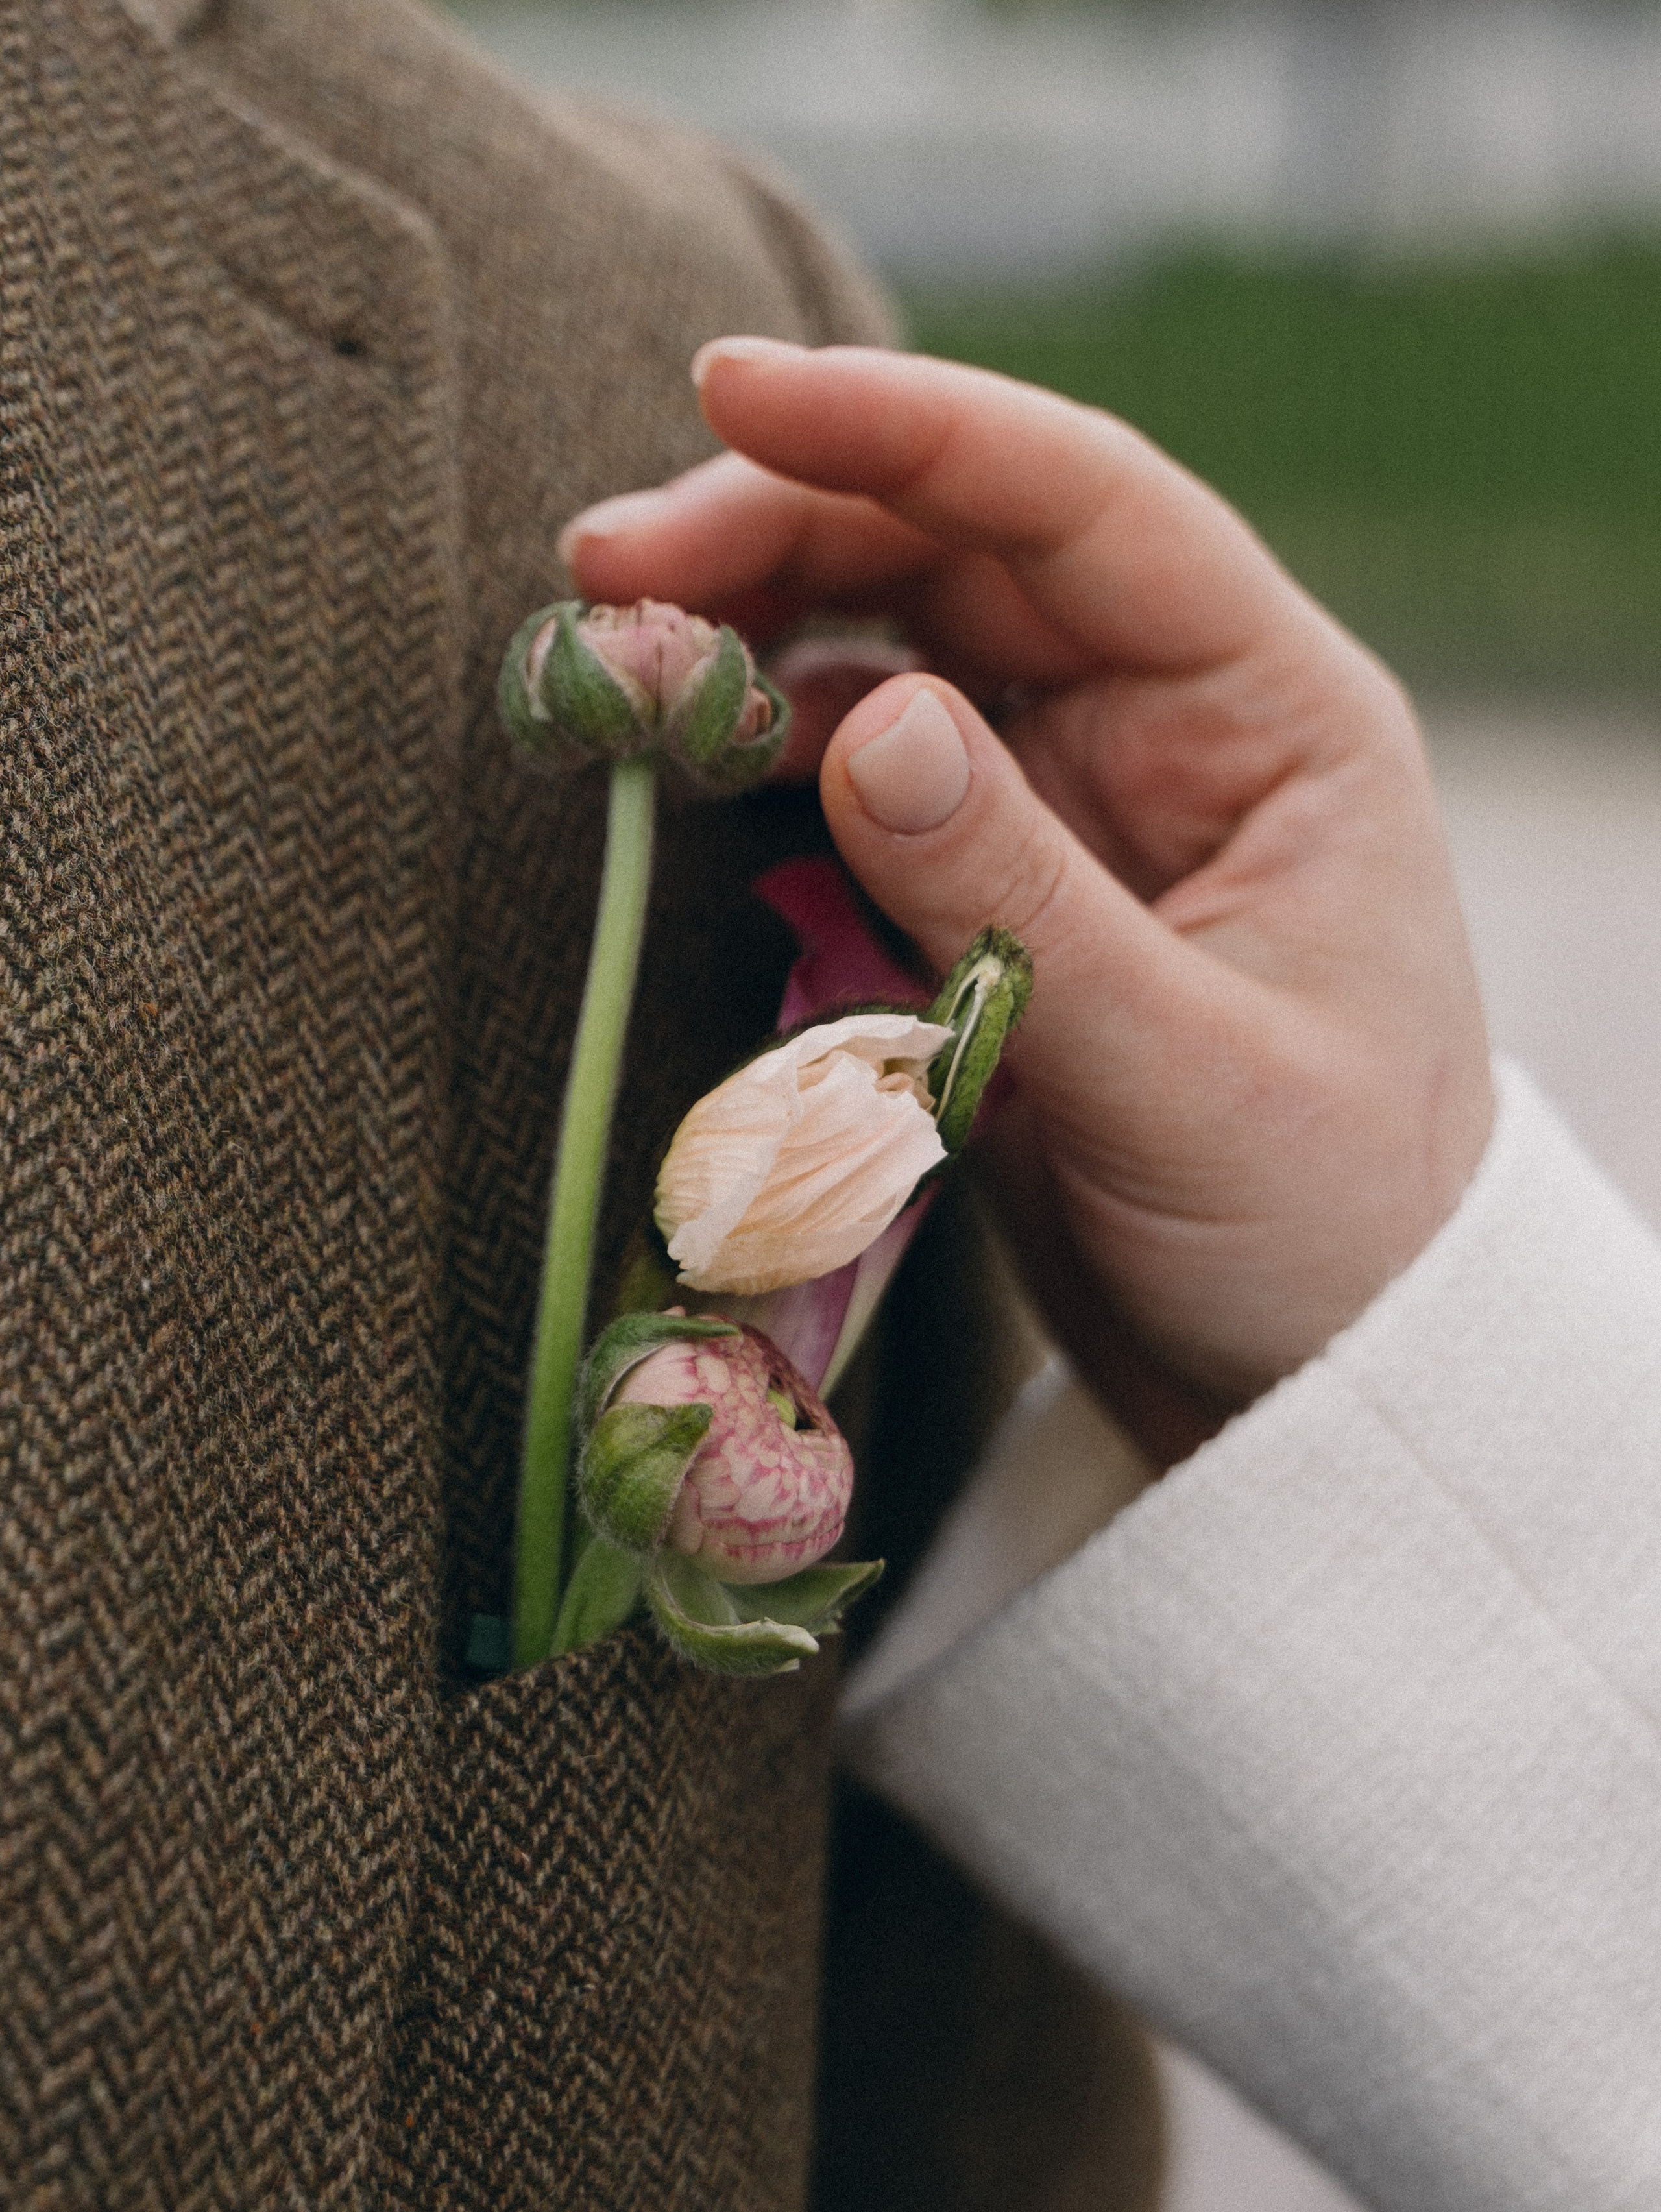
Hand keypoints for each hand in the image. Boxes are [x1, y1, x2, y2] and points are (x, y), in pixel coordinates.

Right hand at [560, 340, 1491, 1463]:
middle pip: (957, 556)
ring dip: (752, 636)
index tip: (731, 392)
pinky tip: (686, 761)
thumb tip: (866, 725)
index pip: (1080, 504)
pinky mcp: (993, 893)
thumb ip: (1022, 902)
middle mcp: (1167, 724)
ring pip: (891, 651)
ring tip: (615, 665)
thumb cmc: (1318, 1226)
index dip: (905, 429)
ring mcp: (1072, 804)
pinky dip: (767, 758)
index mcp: (1271, 714)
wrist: (1310, 1375)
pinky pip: (861, 780)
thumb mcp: (1183, 1075)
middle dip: (781, 533)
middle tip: (604, 573)